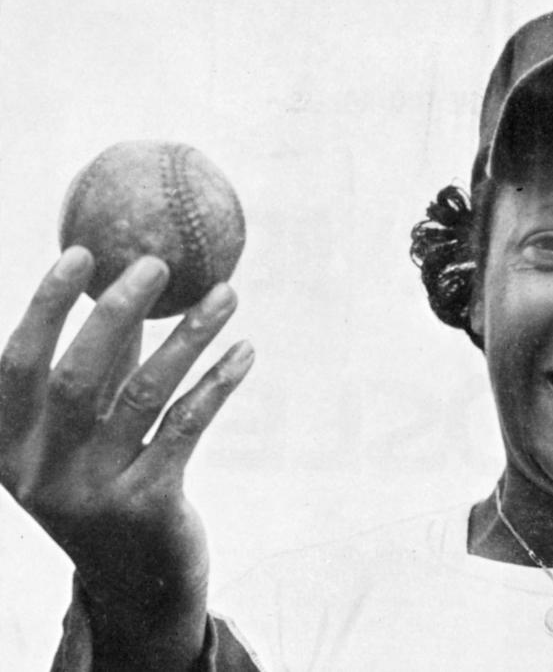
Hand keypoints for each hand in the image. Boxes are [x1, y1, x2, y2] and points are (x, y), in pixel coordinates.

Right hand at [0, 247, 253, 669]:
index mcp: (9, 446)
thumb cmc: (108, 485)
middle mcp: (42, 471)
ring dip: (190, 336)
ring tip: (227, 294)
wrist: (135, 583)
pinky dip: (218, 382)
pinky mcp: (147, 504)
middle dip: (118, 312)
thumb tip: (122, 286)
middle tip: (158, 264)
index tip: (82, 254)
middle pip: (77, 374)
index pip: (18, 364)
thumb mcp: (84, 436)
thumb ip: (95, 372)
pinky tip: (245, 351)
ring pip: (144, 394)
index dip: (46, 306)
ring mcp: (93, 491)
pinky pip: (187, 425)